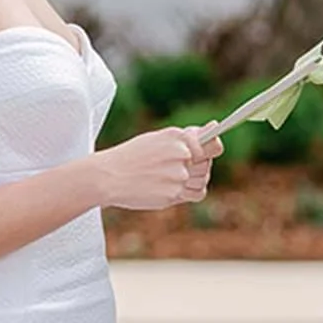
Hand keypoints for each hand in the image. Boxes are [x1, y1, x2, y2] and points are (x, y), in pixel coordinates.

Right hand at [92, 126, 223, 210]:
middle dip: (197, 167)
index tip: (208, 152)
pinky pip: (195, 194)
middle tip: (176, 168)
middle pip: (206, 164)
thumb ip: (184, 138)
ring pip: (202, 179)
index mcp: (177, 136)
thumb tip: (214, 128)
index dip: (211, 149)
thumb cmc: (131, 157)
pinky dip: (189, 193)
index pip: (212, 143)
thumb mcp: (156, 139)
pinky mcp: (173, 194)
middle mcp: (181, 154)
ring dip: (192, 181)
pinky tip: (175, 189)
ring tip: (171, 178)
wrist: (108, 177)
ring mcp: (178, 175)